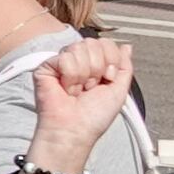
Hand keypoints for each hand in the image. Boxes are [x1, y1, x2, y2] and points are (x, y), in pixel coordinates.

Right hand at [25, 35, 137, 173]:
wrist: (75, 130)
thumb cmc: (94, 117)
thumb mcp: (119, 91)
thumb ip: (125, 66)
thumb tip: (126, 47)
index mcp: (95, 64)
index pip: (106, 43)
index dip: (111, 60)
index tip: (107, 79)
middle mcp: (78, 60)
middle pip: (93, 43)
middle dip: (97, 68)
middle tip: (90, 88)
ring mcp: (61, 62)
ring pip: (79, 48)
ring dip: (84, 76)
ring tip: (77, 90)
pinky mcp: (46, 67)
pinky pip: (65, 58)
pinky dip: (70, 78)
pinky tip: (66, 89)